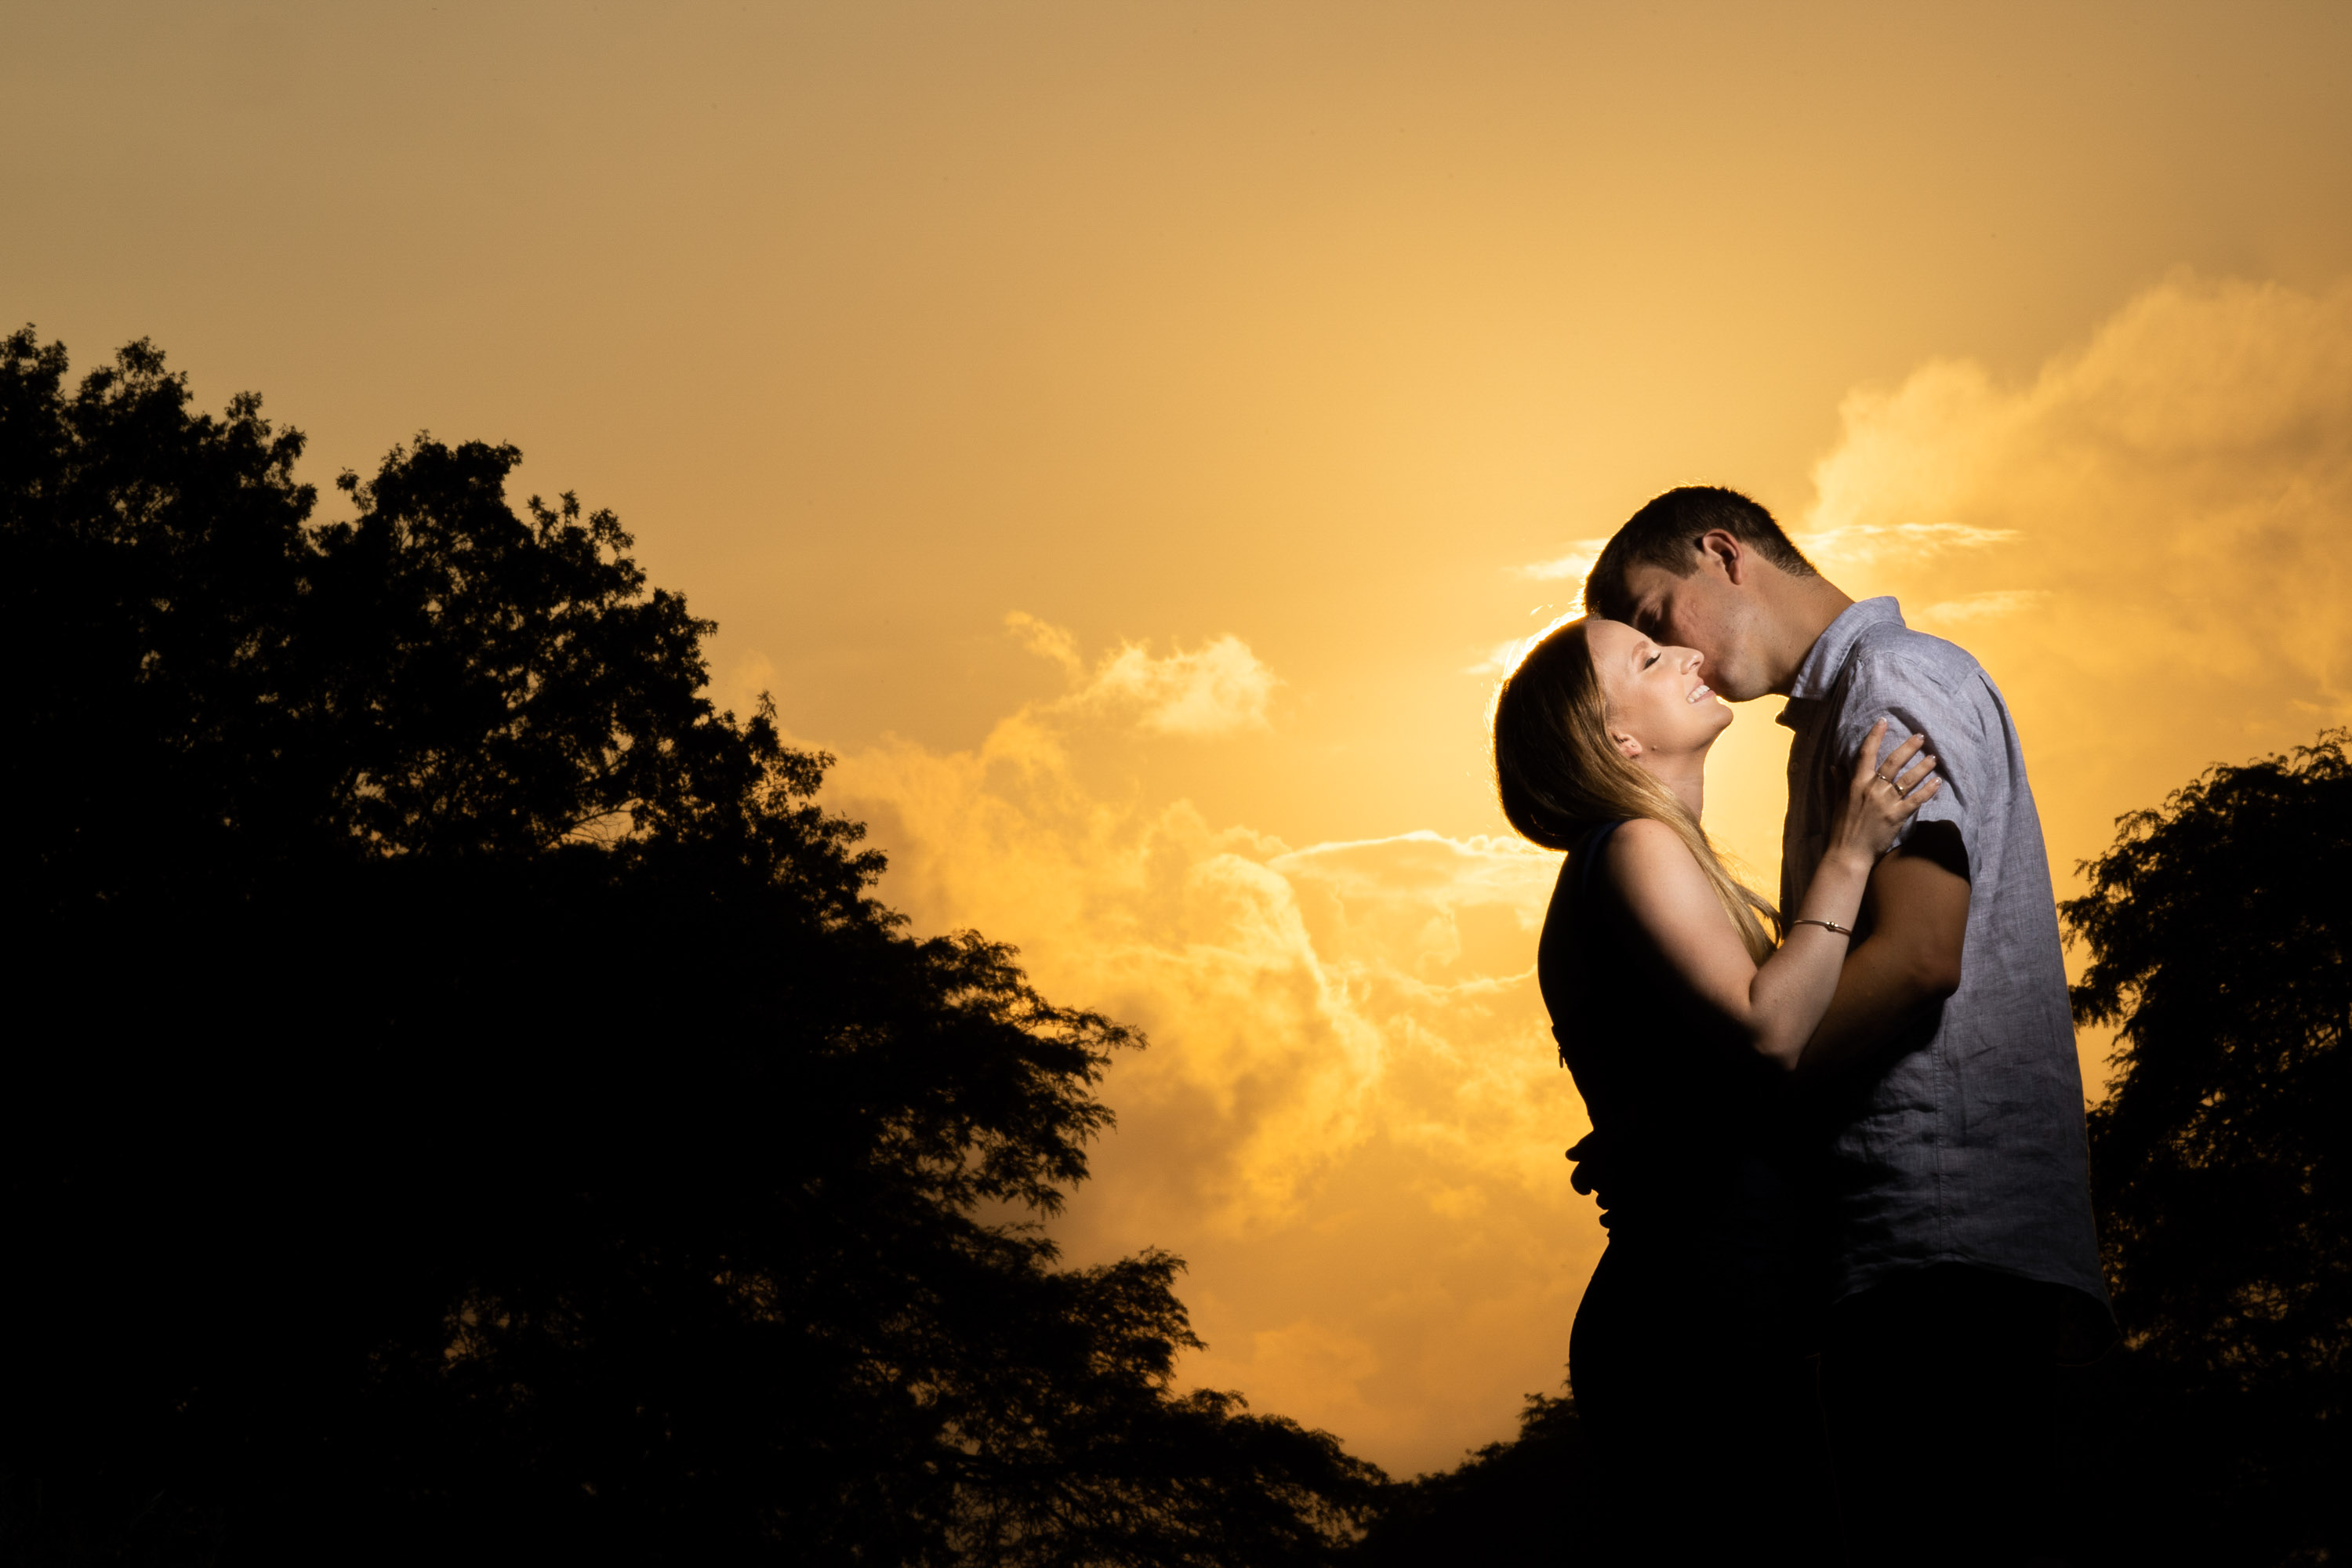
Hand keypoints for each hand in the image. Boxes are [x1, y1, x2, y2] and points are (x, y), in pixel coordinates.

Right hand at [1825, 719, 1940, 866]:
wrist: (1849, 853)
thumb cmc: (1842, 827)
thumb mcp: (1839, 801)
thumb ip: (1840, 782)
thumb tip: (1836, 765)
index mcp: (1857, 783)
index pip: (1866, 754)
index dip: (1875, 736)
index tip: (1884, 721)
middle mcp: (1873, 789)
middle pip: (1893, 762)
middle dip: (1909, 747)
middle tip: (1921, 736)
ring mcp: (1886, 802)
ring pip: (1909, 778)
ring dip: (1923, 766)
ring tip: (1934, 757)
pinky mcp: (1897, 816)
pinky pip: (1916, 799)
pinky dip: (1928, 790)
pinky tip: (1938, 782)